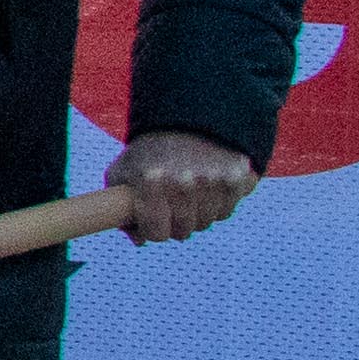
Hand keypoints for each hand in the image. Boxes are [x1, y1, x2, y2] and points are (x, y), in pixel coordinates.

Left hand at [112, 129, 255, 245]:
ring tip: (188, 189)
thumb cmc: (148, 153)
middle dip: (176, 222)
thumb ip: (121, 210)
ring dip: (199, 212)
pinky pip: (228, 209)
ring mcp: (213, 179)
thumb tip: (139, 241)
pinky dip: (219, 202)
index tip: (152, 219)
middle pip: (184, 231)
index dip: (153, 230)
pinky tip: (207, 184)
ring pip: (208, 221)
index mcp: (150, 180)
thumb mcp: (121, 174)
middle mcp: (183, 181)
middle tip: (171, 203)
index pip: (157, 233)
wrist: (186, 118)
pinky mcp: (237, 176)